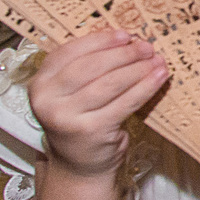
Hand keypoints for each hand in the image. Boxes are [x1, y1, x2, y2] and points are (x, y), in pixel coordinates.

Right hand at [28, 30, 168, 177]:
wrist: (78, 165)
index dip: (99, 40)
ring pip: (109, 83)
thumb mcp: (71, 94)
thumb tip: (126, 39)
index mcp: (40, 83)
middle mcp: (48, 100)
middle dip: (122, 53)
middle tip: (146, 46)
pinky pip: (125, 103)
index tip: (124, 34)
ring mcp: (68, 117)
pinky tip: (159, 77)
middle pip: (90, 66)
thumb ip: (86, 68)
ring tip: (157, 60)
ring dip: (138, 68)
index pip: (69, 52)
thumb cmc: (80, 120)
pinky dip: (145, 87)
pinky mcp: (92, 131)